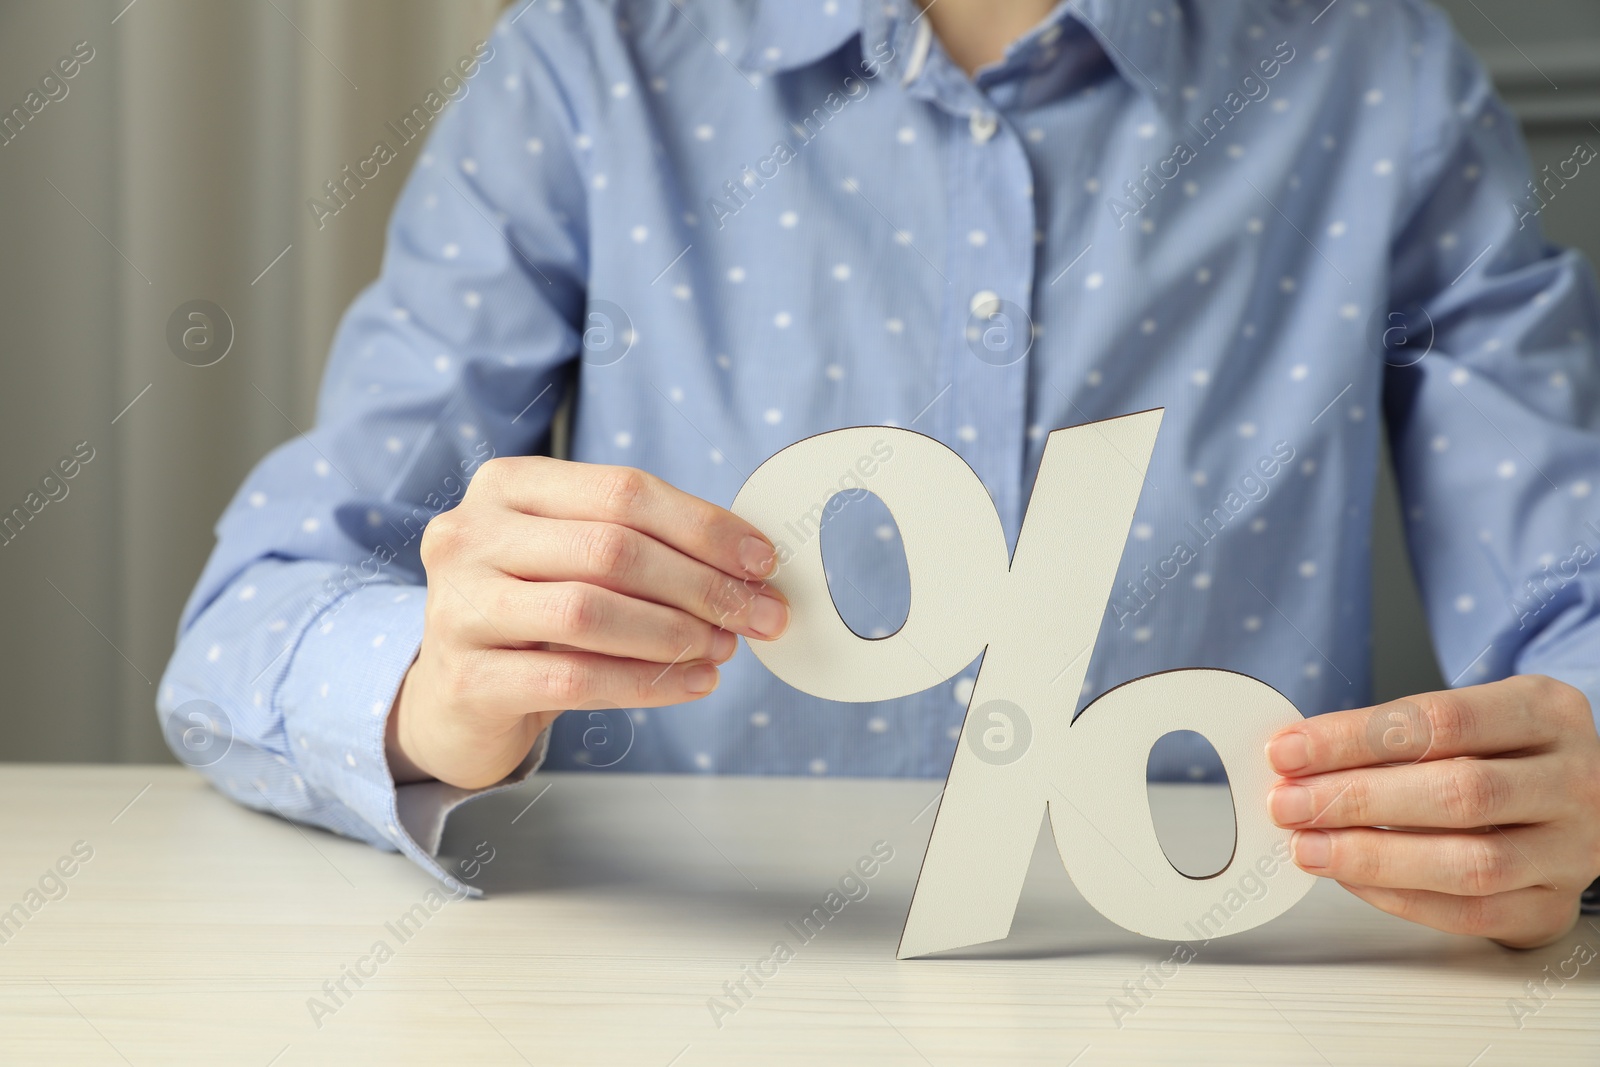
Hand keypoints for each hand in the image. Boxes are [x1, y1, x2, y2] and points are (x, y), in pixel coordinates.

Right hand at [386, 457, 787, 789]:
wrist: (455, 700)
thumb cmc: (533, 617)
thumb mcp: (574, 561)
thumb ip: (642, 546)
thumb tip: (748, 565)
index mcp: (507, 485)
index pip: (623, 490)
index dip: (703, 526)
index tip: (760, 560)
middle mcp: (471, 535)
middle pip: (612, 549)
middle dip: (702, 584)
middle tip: (758, 614)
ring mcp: (458, 606)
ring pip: (589, 611)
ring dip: (675, 632)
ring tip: (723, 647)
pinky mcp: (464, 677)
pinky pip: (573, 678)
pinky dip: (647, 683)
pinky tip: (693, 682)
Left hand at [1264, 675, 1599, 947]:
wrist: (1575, 797)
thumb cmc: (1503, 752)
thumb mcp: (1468, 717)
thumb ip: (1393, 734)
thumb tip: (1297, 759)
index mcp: (1546, 713)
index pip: (1441, 721)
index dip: (1354, 738)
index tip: (1289, 751)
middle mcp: (1572, 780)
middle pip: (1458, 793)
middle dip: (1357, 800)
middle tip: (1289, 803)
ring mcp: (1573, 849)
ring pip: (1470, 863)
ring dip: (1372, 857)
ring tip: (1308, 846)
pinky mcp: (1555, 905)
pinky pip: (1472, 913)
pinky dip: (1400, 898)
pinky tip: (1351, 878)